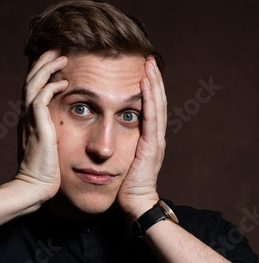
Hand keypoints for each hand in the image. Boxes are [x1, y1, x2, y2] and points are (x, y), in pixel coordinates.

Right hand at [14, 50, 68, 204]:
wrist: (34, 188)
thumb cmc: (45, 172)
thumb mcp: (50, 148)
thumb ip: (52, 134)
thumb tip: (63, 129)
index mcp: (30, 120)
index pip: (34, 88)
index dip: (44, 71)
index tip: (57, 59)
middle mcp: (27, 117)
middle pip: (31, 79)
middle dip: (44, 62)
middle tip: (58, 47)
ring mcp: (30, 122)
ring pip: (33, 84)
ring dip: (47, 68)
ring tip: (62, 55)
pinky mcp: (37, 128)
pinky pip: (40, 100)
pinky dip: (51, 88)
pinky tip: (64, 82)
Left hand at [117, 57, 166, 221]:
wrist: (135, 204)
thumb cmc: (125, 185)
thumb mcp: (122, 160)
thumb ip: (120, 145)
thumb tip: (106, 137)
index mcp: (148, 138)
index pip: (149, 108)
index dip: (148, 89)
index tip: (142, 70)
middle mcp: (155, 136)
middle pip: (156, 101)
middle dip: (153, 79)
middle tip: (148, 58)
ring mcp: (156, 140)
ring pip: (157, 105)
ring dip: (153, 83)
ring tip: (149, 64)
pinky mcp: (152, 146)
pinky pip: (151, 118)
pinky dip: (149, 99)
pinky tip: (145, 83)